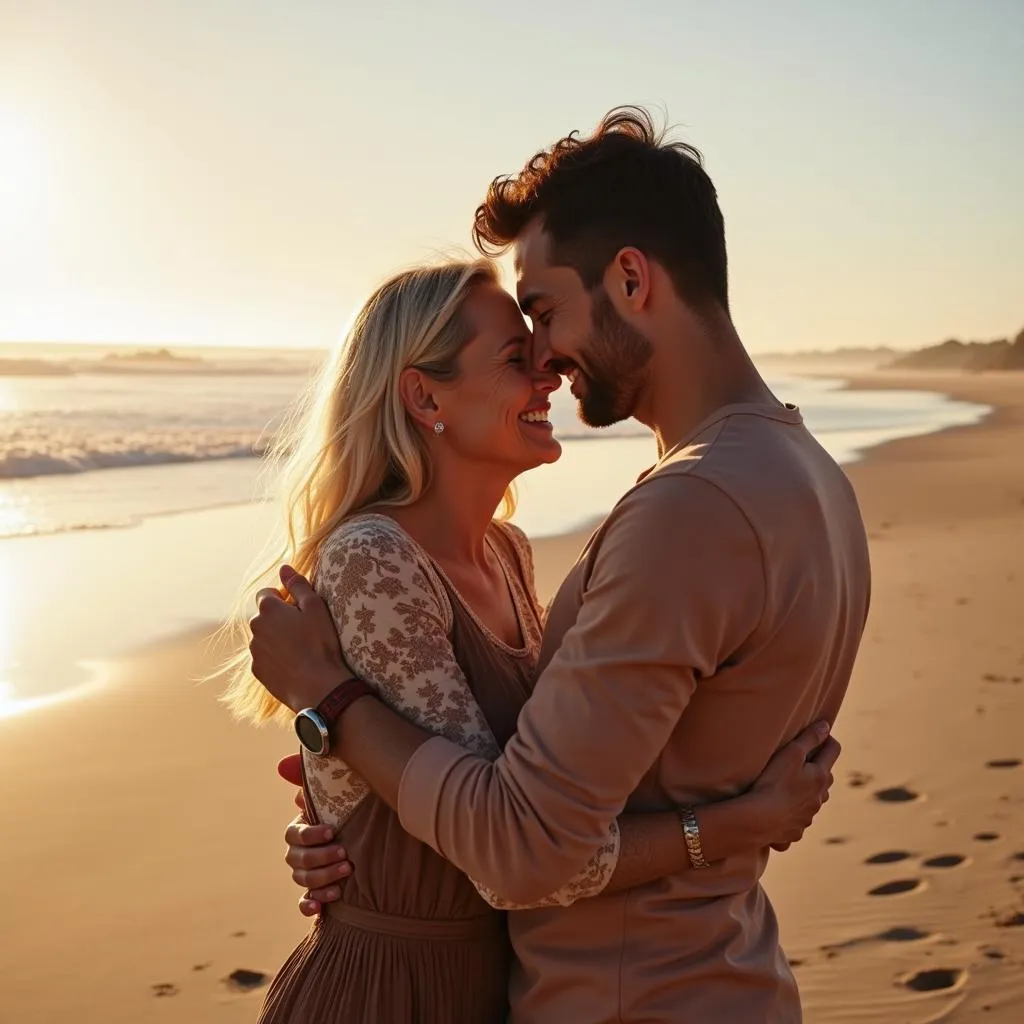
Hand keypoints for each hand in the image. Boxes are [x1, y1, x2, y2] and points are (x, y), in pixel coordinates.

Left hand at [249, 565, 348, 711]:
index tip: (299, 609)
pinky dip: (277, 658)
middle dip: (279, 619)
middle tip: (304, 629)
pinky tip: (295, 664)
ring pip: (264, 638)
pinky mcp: (257, 671)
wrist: (318, 686)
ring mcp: (254, 651)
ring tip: (301, 649)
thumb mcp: (315, 607)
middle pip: (265, 616)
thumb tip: (284, 568)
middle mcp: (255, 627)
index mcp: (268, 609)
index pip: (266, 593)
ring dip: (277, 639)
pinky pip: (265, 658)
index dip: (283, 598)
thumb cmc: (320, 643)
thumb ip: (298, 584)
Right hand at [278, 754, 351, 915]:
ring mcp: (308, 873)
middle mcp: (301, 852)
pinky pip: (304, 903)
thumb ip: (313, 779)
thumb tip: (283, 765)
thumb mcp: (340, 792)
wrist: (377, 838)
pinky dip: (309, 905)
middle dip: (320, 858)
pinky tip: (319, 907)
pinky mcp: (318, 893)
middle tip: (345, 856)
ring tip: (346, 875)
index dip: (310, 835)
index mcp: (303, 828)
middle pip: (297, 860)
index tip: (332, 832)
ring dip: (321, 880)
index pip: (294, 834)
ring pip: (302, 880)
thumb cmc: (355, 810)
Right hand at [750, 721, 839, 851]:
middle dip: (817, 768)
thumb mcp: (791, 753)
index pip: (833, 750)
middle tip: (800, 761)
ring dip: (807, 793)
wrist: (761, 819)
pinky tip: (778, 812)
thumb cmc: (774, 781)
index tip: (818, 734)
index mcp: (821, 776)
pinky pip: (798, 820)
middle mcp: (820, 797)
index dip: (826, 738)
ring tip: (789, 788)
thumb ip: (810, 738)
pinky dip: (792, 814)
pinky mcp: (796, 832)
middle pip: (826, 777)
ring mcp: (809, 816)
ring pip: (814, 800)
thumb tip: (826, 726)